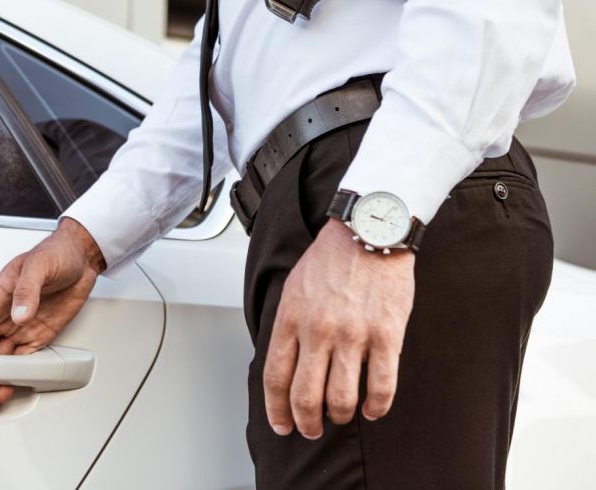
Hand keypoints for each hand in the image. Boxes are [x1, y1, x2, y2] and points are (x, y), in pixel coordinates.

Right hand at [0, 217, 104, 418]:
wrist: (83, 259)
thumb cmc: (56, 253)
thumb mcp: (38, 265)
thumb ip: (27, 290)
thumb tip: (19, 314)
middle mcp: (5, 315)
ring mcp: (21, 328)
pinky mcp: (38, 337)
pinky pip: (21, 361)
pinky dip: (12, 378)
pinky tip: (4, 391)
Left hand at [263, 218, 414, 438]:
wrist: (369, 231)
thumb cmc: (331, 257)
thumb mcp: (294, 286)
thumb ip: (288, 324)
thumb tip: (285, 362)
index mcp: (291, 316)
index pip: (275, 376)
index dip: (277, 409)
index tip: (282, 425)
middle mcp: (318, 329)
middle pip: (305, 396)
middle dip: (306, 422)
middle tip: (311, 429)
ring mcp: (353, 334)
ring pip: (341, 399)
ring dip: (339, 416)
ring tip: (341, 416)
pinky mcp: (386, 335)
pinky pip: (381, 387)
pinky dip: (376, 407)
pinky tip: (372, 409)